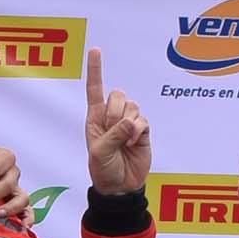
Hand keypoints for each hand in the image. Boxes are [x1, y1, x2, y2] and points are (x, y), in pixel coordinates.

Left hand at [83, 48, 150, 194]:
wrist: (120, 187)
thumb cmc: (103, 170)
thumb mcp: (100, 152)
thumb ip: (114, 134)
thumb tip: (130, 122)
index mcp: (94, 118)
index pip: (95, 89)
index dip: (96, 70)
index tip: (96, 50)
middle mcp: (111, 117)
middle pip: (118, 95)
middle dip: (115, 111)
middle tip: (112, 130)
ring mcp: (128, 123)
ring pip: (133, 107)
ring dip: (127, 123)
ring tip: (124, 141)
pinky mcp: (143, 131)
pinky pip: (143, 120)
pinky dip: (138, 130)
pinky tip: (134, 142)